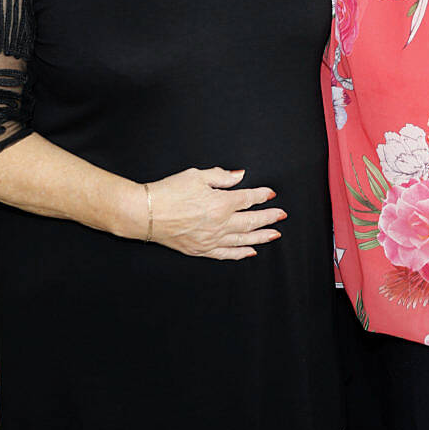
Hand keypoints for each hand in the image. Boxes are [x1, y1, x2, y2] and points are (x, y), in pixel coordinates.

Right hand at [147, 167, 284, 259]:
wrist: (146, 213)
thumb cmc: (169, 191)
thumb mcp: (196, 175)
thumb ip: (221, 176)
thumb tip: (240, 176)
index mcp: (220, 203)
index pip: (248, 199)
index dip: (261, 196)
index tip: (270, 194)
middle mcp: (219, 224)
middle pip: (251, 221)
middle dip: (269, 218)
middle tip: (282, 216)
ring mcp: (211, 240)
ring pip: (243, 240)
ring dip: (261, 237)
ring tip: (275, 234)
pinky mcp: (200, 250)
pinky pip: (226, 254)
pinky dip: (240, 253)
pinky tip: (250, 252)